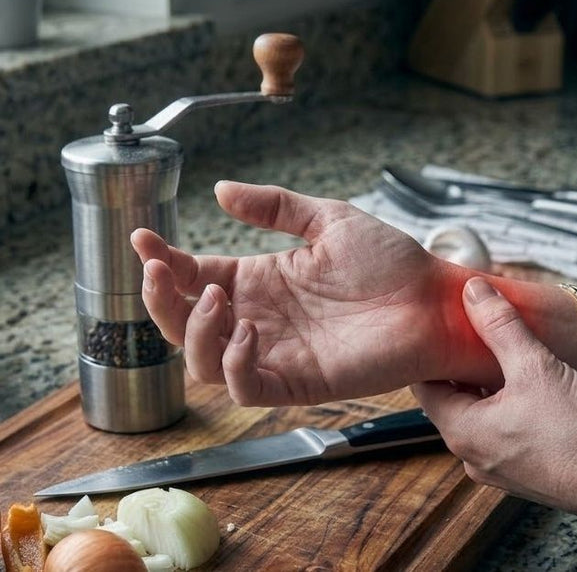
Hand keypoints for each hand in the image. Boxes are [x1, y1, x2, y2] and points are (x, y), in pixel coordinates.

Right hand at [131, 180, 474, 405]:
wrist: (434, 299)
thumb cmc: (391, 262)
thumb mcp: (327, 220)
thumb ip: (274, 207)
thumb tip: (221, 189)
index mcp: (260, 281)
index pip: (193, 277)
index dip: (162, 262)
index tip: (142, 238)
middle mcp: (259, 320)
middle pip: (182, 323)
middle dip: (160, 299)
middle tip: (161, 270)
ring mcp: (276, 354)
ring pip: (202, 361)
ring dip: (194, 331)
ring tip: (216, 299)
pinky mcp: (298, 383)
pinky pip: (246, 387)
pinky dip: (234, 364)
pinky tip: (249, 332)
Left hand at [411, 277, 576, 516]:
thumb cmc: (576, 431)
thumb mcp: (535, 367)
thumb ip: (500, 326)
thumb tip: (473, 291)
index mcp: (461, 431)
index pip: (425, 385)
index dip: (432, 352)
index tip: (443, 326)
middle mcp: (470, 456)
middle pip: (451, 400)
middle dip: (462, 367)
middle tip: (475, 333)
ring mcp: (494, 470)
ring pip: (478, 417)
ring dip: (486, 388)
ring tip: (505, 356)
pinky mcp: (520, 475)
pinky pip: (500, 434)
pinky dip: (505, 409)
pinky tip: (530, 390)